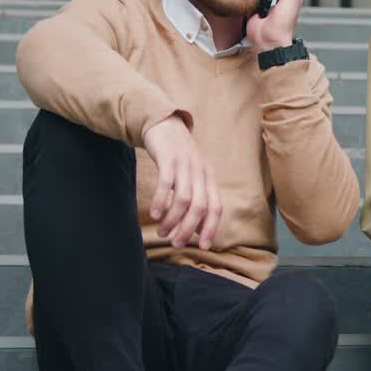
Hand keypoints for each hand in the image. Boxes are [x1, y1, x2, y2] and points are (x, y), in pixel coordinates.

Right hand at [142, 115, 222, 249]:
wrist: (165, 124)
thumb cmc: (178, 156)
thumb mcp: (193, 175)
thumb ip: (197, 198)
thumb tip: (198, 229)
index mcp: (209, 178)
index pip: (216, 207)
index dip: (211, 228)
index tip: (202, 246)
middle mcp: (201, 172)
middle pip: (200, 207)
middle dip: (188, 228)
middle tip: (176, 243)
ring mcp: (185, 165)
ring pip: (183, 199)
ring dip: (173, 219)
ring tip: (162, 231)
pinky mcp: (168, 158)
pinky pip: (166, 184)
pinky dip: (161, 201)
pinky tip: (154, 214)